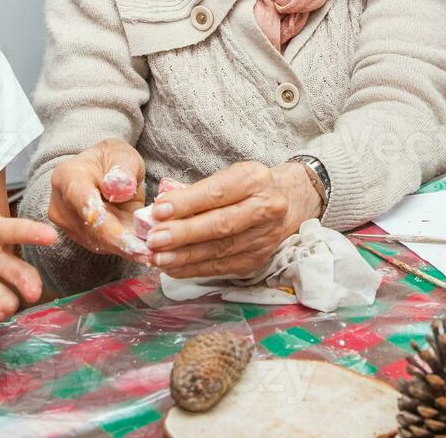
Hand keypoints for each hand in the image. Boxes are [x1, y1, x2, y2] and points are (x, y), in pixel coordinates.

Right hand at [47, 138, 146, 259]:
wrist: (103, 172)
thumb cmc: (113, 160)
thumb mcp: (123, 154)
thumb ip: (123, 168)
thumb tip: (121, 187)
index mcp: (68, 176)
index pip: (78, 196)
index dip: (95, 212)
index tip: (112, 227)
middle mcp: (63, 205)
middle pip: (89, 226)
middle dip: (118, 240)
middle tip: (144, 250)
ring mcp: (70, 226)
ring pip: (98, 241)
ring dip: (125, 248)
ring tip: (151, 252)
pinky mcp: (83, 239)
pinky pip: (106, 247)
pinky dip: (126, 249)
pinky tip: (146, 252)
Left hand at [145, 161, 321, 278]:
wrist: (291, 201)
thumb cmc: (250, 186)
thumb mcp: (230, 176)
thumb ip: (197, 191)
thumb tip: (159, 211)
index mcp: (255, 180)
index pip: (218, 193)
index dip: (187, 203)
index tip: (158, 210)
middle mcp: (265, 208)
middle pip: (221, 224)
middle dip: (184, 234)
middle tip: (154, 240)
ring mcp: (264, 238)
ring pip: (220, 250)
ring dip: (185, 256)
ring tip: (157, 258)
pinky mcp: (258, 260)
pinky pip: (221, 267)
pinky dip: (194, 269)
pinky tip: (173, 268)